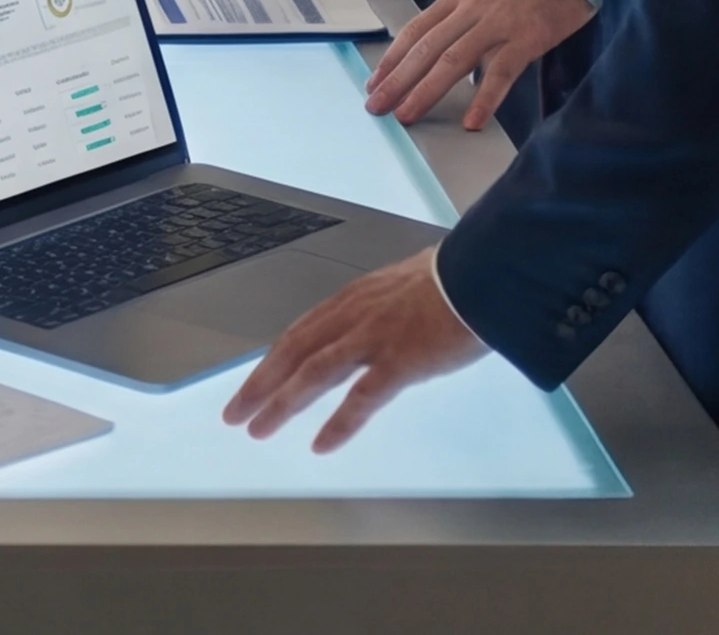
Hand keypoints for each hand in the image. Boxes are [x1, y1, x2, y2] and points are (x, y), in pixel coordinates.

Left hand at [222, 246, 488, 451]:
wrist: (483, 273)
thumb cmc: (455, 280)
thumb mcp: (404, 288)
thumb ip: (384, 309)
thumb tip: (382, 323)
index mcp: (354, 299)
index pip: (299, 333)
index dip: (271, 361)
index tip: (254, 383)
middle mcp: (354, 315)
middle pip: (292, 352)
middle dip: (260, 385)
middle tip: (235, 414)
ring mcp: (374, 337)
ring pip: (313, 374)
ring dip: (282, 404)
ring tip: (259, 430)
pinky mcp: (400, 360)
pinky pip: (361, 398)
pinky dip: (338, 423)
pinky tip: (321, 445)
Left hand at [364, 0, 594, 125]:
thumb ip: (466, 15)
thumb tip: (448, 49)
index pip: (416, 30)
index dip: (392, 58)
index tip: (374, 81)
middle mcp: (470, 9)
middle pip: (425, 48)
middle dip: (396, 80)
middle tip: (376, 106)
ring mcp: (497, 24)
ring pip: (452, 61)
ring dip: (425, 91)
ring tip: (406, 115)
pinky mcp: (526, 38)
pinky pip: (500, 73)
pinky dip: (484, 99)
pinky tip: (472, 122)